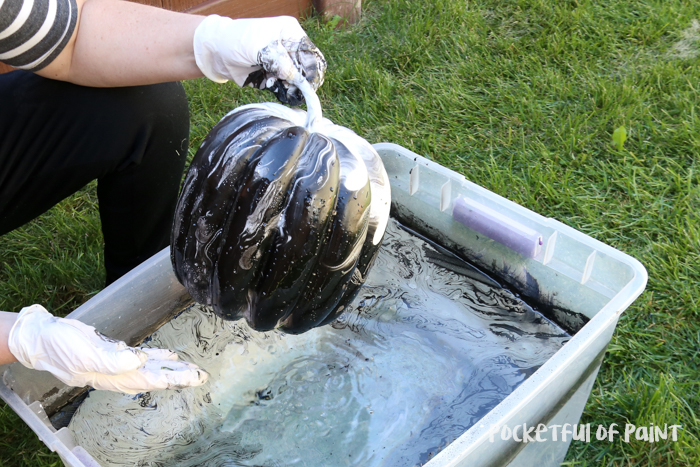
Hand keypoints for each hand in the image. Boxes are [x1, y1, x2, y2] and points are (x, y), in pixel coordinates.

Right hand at [7, 305, 207, 393]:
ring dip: (170, 368)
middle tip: (201, 375)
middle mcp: (117, 373)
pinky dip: (156, 357)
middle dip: (177, 377)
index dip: (171, 379)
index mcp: (112, 376)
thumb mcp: (85, 353)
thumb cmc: (60, 346)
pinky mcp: (113, 352)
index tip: (192, 377)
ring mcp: (116, 364)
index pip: (149, 380)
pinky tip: (170, 355)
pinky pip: (141, 357)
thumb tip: (141, 361)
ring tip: (191, 368)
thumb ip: (113, 361)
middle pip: (154, 376)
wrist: (41, 337)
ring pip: (150, 368)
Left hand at [193, 15, 325, 105]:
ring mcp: (282, 64)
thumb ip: (279, 61)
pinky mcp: (273, 78)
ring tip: (279, 86)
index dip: (310, 68)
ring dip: (292, 88)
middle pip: (306, 69)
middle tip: (293, 87)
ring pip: (297, 81)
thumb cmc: (236, 41)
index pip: (310, 52)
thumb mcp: (259, 48)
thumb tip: (296, 78)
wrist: (215, 52)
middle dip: (302, 80)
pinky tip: (278, 91)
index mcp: (290, 33)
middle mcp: (289, 48)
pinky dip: (284, 93)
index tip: (306, 83)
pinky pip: (285, 89)